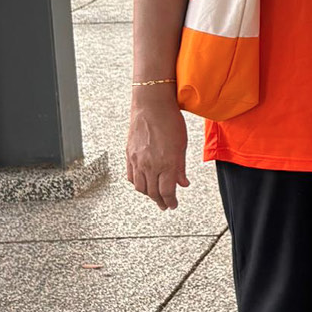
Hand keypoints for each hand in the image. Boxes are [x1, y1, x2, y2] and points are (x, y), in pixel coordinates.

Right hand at [127, 91, 188, 209]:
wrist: (151, 106)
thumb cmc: (170, 121)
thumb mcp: (182, 144)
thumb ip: (181, 167)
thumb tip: (182, 183)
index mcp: (166, 163)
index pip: (167, 191)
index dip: (170, 201)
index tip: (173, 205)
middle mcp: (150, 165)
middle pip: (153, 193)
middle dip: (160, 201)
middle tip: (165, 205)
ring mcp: (137, 161)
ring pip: (140, 187)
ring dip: (148, 195)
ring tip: (155, 196)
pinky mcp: (129, 156)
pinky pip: (131, 177)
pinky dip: (137, 184)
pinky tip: (143, 184)